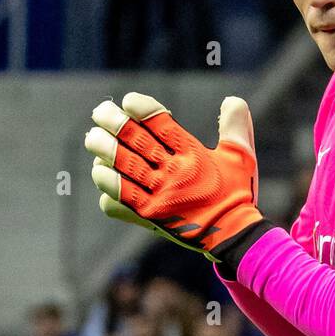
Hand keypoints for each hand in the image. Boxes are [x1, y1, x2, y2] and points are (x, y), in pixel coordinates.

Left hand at [84, 93, 262, 260]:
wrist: (233, 235)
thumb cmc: (236, 194)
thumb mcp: (241, 157)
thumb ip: (236, 127)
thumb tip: (232, 99)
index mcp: (193, 155)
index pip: (160, 123)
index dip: (141, 108)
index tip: (128, 101)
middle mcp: (174, 173)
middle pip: (135, 141)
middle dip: (113, 122)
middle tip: (100, 112)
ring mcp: (160, 195)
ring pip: (124, 165)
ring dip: (103, 149)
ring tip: (93, 137)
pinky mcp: (151, 215)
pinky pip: (122, 196)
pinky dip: (108, 183)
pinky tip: (100, 172)